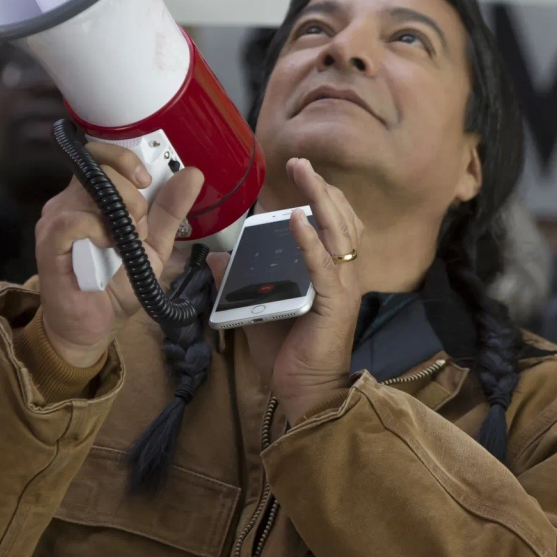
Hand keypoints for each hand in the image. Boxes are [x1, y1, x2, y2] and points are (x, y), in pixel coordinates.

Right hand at [35, 141, 204, 366]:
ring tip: (127, 241)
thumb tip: (193, 174)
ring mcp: (56, 219)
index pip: (100, 153)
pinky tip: (109, 246)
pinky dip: (99, 230)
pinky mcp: (49, 241)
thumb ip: (169, 211)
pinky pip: (73, 221)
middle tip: (142, 224)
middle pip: (98, 167)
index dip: (125, 158)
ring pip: (88, 191)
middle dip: (131, 192)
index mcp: (92, 196)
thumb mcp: (154, 245)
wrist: (94, 326)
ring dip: (121, 213)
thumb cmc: (117, 284)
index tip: (147, 180)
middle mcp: (69, 200)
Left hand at [228, 158, 365, 425]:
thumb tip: (214, 258)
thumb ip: (240, 283)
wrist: (307, 393)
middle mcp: (342, 275)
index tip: (296, 176)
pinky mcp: (333, 303)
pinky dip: (310, 240)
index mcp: (330, 274)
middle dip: (321, 187)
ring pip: (338, 231)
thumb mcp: (257, 311)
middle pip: (341, 218)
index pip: (333, 224)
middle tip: (301, 163)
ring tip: (304, 174)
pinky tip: (296, 219)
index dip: (317, 198)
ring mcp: (341, 287)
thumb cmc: (290, 355)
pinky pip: (323, 265)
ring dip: (320, 199)